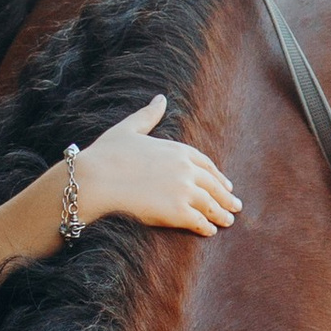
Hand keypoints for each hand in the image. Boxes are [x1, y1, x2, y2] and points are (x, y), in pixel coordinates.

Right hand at [68, 96, 238, 237]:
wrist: (96, 179)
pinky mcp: (177, 212)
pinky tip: (210, 231)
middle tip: (235, 206)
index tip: (225, 184)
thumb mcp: (129, 129)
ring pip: (210, 205)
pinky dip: (206, 227)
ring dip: (221, 214)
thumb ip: (148, 115)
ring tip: (227, 222)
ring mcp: (183, 191)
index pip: (206, 164)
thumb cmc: (106, 154)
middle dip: (225, 197)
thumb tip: (160, 98)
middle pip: (213, 185)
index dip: (217, 176)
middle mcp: (185, 169)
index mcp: (178, 149)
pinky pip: (199, 222)